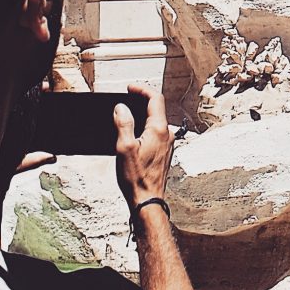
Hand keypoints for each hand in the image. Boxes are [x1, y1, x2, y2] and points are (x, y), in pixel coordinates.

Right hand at [114, 82, 172, 209]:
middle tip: (126, 99)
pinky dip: (144, 128)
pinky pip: (155, 132)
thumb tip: (121, 107)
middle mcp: (167, 134)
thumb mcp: (124, 148)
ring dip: (142, 115)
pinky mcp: (164, 152)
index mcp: (159, 129)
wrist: (147, 200)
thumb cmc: (137, 178)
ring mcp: (167, 143)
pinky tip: (133, 135)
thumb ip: (123, 124)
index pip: (155, 98)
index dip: (142, 89)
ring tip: (127, 116)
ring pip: (155, 121)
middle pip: (156, 108)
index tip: (130, 88)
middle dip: (141, 101)